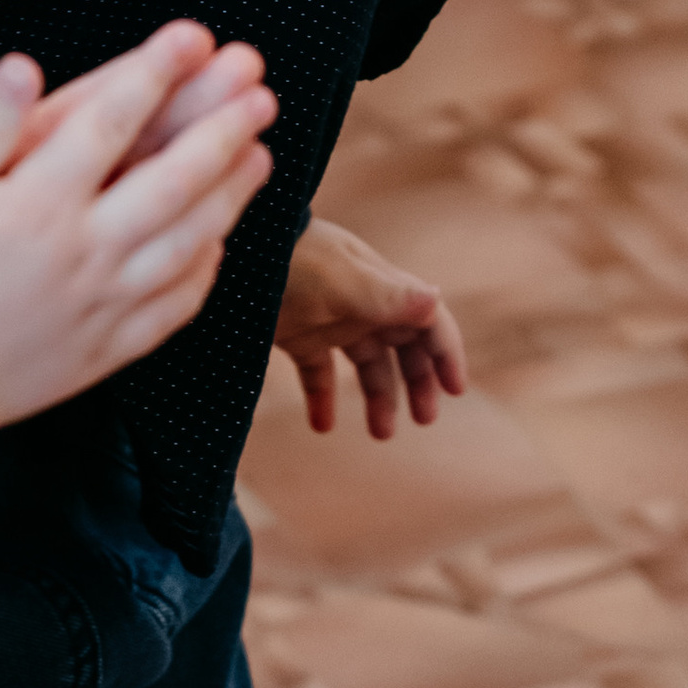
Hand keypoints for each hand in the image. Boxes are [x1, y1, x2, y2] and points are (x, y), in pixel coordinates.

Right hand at [0, 23, 275, 431]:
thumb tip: (9, 61)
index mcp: (32, 204)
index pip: (108, 121)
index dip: (154, 72)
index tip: (194, 35)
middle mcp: (80, 252)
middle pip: (172, 180)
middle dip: (222, 128)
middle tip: (260, 88)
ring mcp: (101, 304)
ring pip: (188, 242)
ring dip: (231, 193)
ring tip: (262, 154)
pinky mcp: (106, 349)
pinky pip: (175, 306)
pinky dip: (207, 269)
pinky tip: (221, 241)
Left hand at [274, 216, 467, 438]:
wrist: (232, 252)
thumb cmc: (290, 260)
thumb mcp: (341, 282)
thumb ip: (386, 295)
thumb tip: (435, 298)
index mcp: (381, 288)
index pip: (427, 321)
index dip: (446, 353)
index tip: (455, 390)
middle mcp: (362, 304)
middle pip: (404, 346)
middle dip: (419, 381)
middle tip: (424, 420)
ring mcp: (329, 320)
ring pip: (367, 364)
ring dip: (379, 397)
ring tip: (382, 435)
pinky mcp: (297, 336)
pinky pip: (318, 374)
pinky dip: (323, 399)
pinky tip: (322, 426)